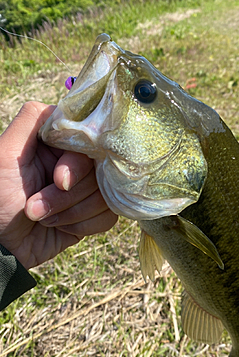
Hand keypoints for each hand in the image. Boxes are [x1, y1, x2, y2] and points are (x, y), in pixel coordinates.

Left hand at [0, 101, 117, 268]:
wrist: (1, 248)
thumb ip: (32, 120)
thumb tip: (67, 108)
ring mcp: (85, 190)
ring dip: (74, 212)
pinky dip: (85, 226)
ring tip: (44, 219)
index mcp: (56, 145)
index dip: (78, 165)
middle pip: (101, 171)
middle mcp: (74, 164)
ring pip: (107, 195)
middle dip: (69, 196)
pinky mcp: (92, 214)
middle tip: (37, 207)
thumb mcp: (5, 154)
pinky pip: (109, 217)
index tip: (58, 180)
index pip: (90, 143)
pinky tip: (63, 229)